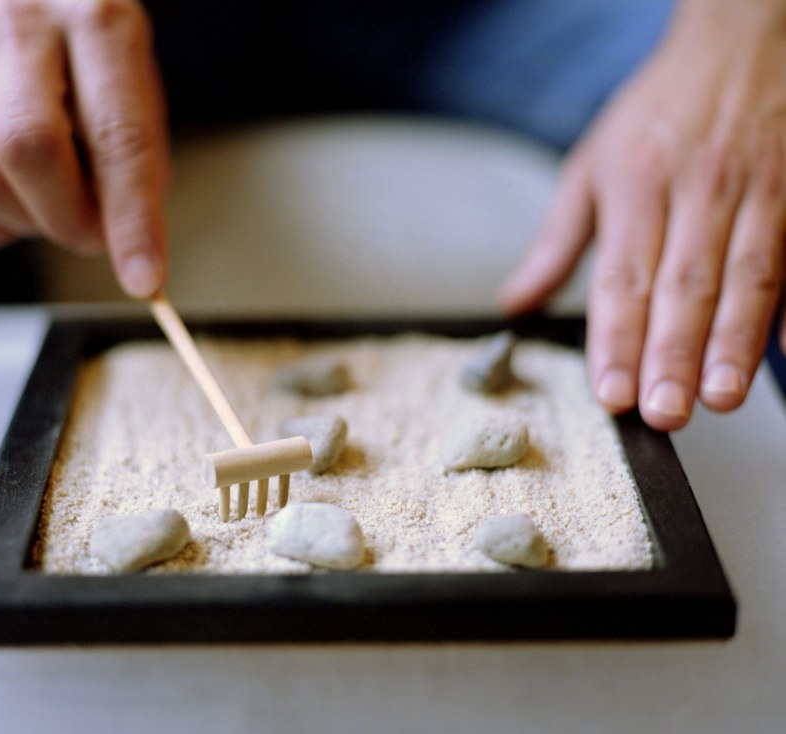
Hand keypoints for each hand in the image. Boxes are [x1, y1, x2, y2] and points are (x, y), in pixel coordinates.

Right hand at [0, 0, 169, 297]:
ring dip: (32, 222)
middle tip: (96, 232)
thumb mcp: (137, 87)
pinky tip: (19, 194)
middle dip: (71, 221)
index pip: (117, 137)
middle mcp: (20, 31)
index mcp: (98, 24)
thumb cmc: (89, 55)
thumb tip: (132, 248)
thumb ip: (139, 160)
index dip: (132, 219)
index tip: (144, 281)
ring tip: (57, 197)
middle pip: (29, 151)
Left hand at [498, 1, 785, 430]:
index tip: (611, 394)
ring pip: (746, 276)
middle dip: (671, 356)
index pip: (621, 279)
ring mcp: (758, 190)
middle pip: (682, 286)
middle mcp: (696, 191)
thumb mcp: (590, 166)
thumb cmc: (657, 114)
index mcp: (634, 188)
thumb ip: (556, 242)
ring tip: (720, 397)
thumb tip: (516, 303)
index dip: (615, 341)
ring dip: (733, 343)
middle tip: (663, 415)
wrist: (739, 41)